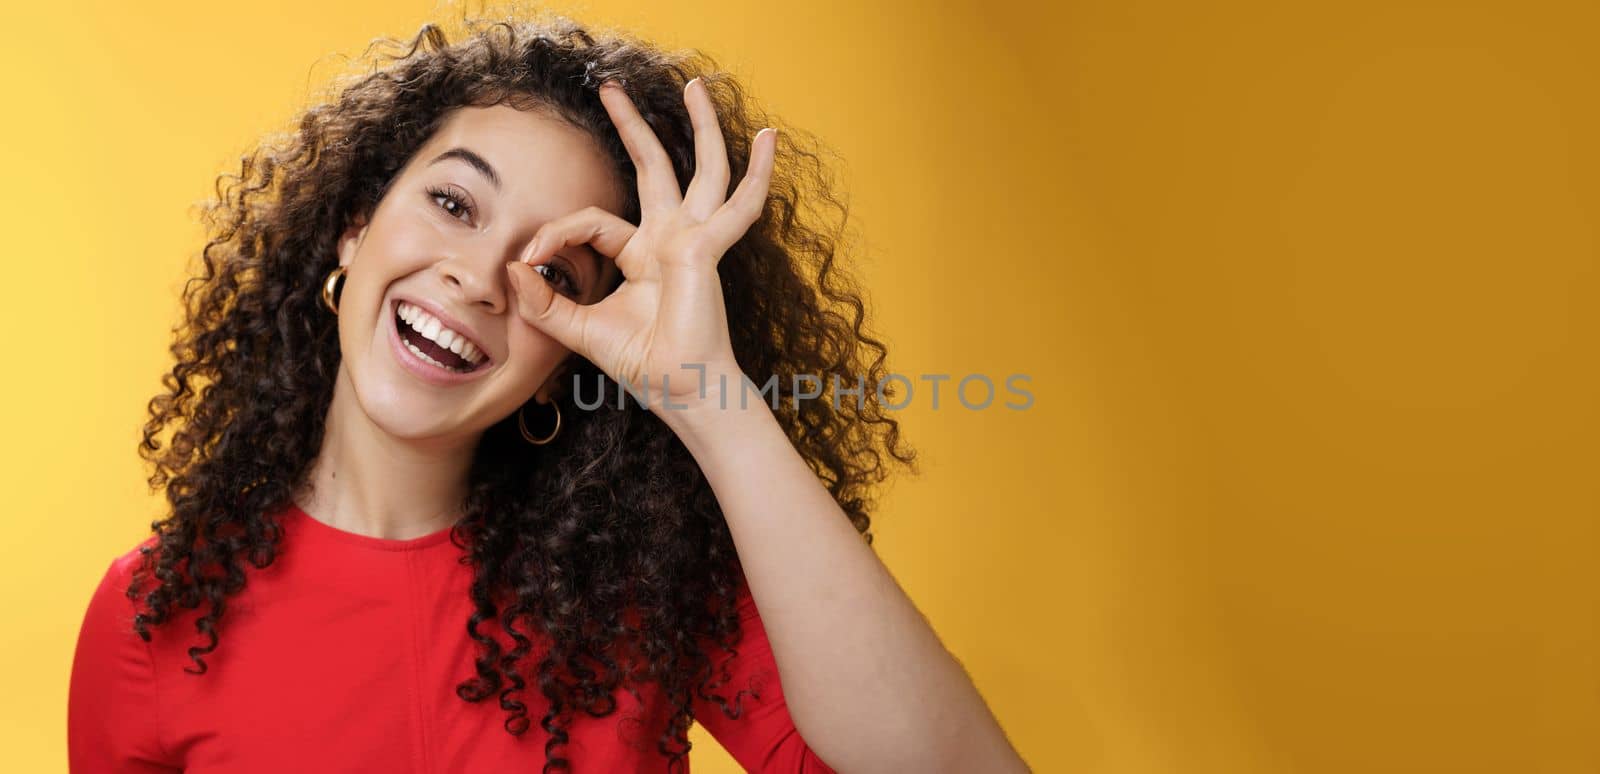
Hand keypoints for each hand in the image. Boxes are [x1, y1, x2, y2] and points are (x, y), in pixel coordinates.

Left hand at [505, 78, 776, 413]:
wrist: (679, 390)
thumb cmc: (642, 364)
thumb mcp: (578, 329)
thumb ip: (545, 302)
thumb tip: (514, 268)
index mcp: (644, 255)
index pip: (595, 220)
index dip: (556, 231)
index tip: (530, 258)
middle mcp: (671, 240)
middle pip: (655, 168)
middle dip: (632, 127)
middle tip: (608, 88)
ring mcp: (694, 240)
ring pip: (704, 171)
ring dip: (701, 127)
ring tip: (694, 88)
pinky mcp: (706, 246)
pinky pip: (735, 205)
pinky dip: (758, 175)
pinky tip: (770, 142)